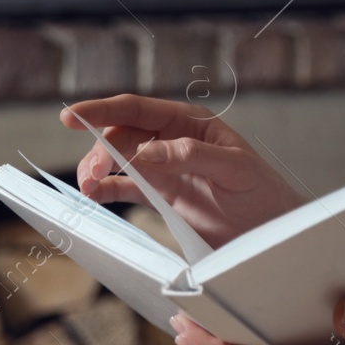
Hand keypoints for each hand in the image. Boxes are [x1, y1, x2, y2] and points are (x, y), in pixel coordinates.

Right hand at [63, 94, 304, 247]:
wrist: (272, 234)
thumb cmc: (262, 195)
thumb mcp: (233, 169)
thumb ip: (189, 155)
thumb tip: (144, 151)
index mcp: (189, 123)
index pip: (137, 109)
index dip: (102, 110)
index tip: (72, 117)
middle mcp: (171, 141)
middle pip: (121, 135)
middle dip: (98, 150)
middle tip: (89, 175)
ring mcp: (164, 169)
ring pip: (118, 160)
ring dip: (98, 170)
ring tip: (89, 188)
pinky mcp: (161, 197)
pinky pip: (125, 188)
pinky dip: (106, 190)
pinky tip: (94, 196)